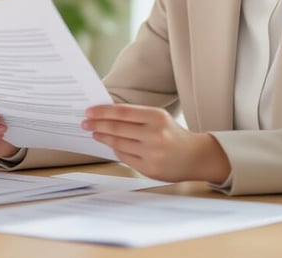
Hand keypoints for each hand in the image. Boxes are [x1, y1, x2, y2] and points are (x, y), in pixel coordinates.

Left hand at [83, 103, 230, 182]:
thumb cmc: (173, 134)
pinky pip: (125, 158)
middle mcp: (155, 135)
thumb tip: (106, 113)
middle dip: (97, 125)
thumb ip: (136, 116)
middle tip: (85, 123)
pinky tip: (110, 145)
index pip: (122, 112)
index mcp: (157, 117)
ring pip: (118, 144)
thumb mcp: (159, 118)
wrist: (196, 156)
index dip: (103, 112)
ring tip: (95, 133)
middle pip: (117, 128)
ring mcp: (152, 154)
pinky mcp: (150, 169)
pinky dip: (115, 150)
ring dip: (103, 138)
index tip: (89, 111)